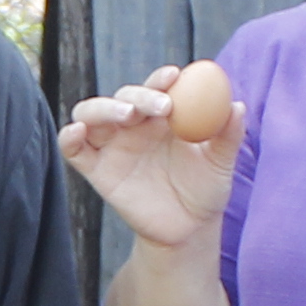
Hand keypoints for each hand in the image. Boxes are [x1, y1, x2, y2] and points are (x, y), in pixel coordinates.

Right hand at [56, 66, 236, 249]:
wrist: (187, 229)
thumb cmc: (205, 189)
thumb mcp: (221, 163)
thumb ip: (228, 135)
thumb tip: (237, 106)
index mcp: (162, 116)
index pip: (156, 88)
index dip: (161, 79)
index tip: (175, 76)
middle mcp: (133, 125)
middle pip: (124, 97)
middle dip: (140, 95)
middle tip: (161, 105)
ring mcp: (112, 146)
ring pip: (91, 113)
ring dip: (104, 107)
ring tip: (126, 114)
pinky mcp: (96, 170)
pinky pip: (74, 150)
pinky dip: (69, 137)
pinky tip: (77, 132)